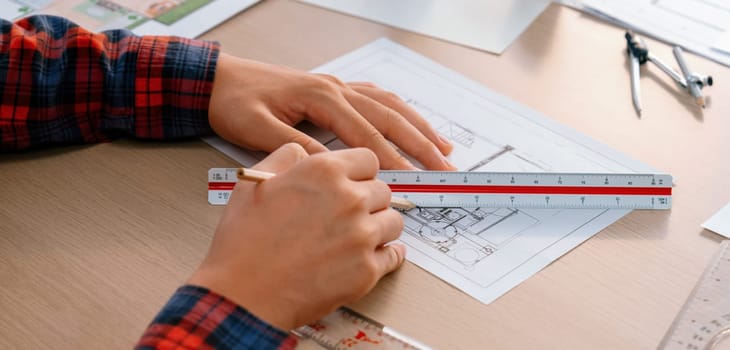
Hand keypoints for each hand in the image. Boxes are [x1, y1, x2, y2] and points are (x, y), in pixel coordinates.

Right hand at [187, 144, 406, 329]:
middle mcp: (349, 200)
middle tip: (348, 215)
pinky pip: (393, 255)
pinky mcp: (367, 270)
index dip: (358, 173)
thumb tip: (303, 153)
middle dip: (368, 201)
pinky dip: (385, 256)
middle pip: (383, 191)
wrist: (242, 294)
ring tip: (356, 237)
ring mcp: (362, 236)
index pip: (369, 160)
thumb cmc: (243, 244)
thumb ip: (285, 157)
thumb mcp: (254, 182)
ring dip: (379, 227)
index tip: (354, 183)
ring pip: (393, 222)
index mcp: (324, 172)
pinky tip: (369, 255)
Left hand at [208, 53, 454, 169]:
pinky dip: (401, 113)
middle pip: (390, 118)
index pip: (366, 136)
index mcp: (321, 98)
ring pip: (390, 106)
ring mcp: (338, 86)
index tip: (412, 182)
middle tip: (445, 167)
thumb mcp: (257, 130)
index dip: (392, 161)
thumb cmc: (234, 103)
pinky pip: (378, 99)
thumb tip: (332, 169)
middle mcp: (336, 88)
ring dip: (419, 127)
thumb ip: (297, 149)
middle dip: (421, 144)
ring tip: (444, 147)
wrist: (218, 78)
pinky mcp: (334, 89)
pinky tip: (412, 124)